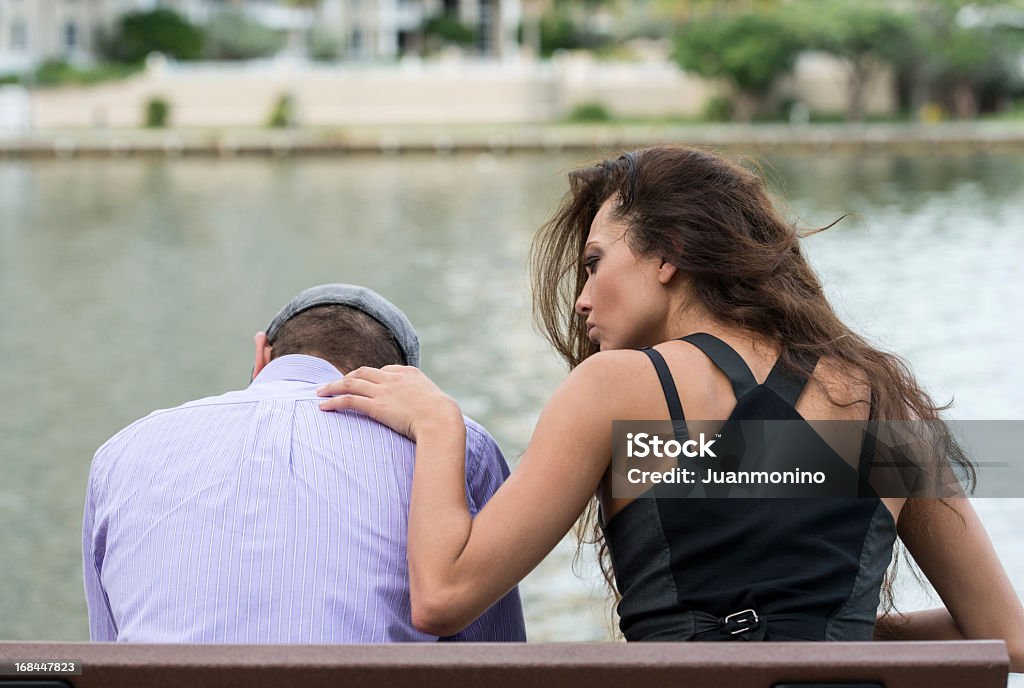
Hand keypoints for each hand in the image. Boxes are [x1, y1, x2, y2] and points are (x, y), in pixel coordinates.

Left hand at [316, 365, 461, 440]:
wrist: (441, 419)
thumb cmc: (443, 416)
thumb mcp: (437, 401)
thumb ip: (426, 400)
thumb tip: (429, 409)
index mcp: (409, 373)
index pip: (384, 370)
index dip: (370, 376)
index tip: (361, 382)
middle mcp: (393, 378)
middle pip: (362, 372)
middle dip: (347, 377)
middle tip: (334, 384)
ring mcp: (384, 390)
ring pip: (350, 383)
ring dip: (332, 387)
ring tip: (319, 392)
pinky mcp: (376, 405)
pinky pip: (349, 400)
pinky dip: (333, 401)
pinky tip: (323, 407)